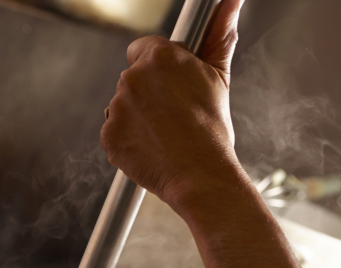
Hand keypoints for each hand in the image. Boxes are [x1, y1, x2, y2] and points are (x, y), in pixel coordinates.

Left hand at [101, 0, 246, 211]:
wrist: (201, 176)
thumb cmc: (213, 131)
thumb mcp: (219, 78)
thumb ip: (220, 36)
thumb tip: (231, 2)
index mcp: (159, 57)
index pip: (143, 48)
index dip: (158, 67)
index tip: (171, 85)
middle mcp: (133, 78)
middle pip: (133, 78)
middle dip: (149, 94)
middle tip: (174, 115)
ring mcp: (117, 107)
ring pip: (123, 106)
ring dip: (138, 117)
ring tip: (165, 135)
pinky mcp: (108, 135)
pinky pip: (115, 132)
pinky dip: (129, 140)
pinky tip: (152, 148)